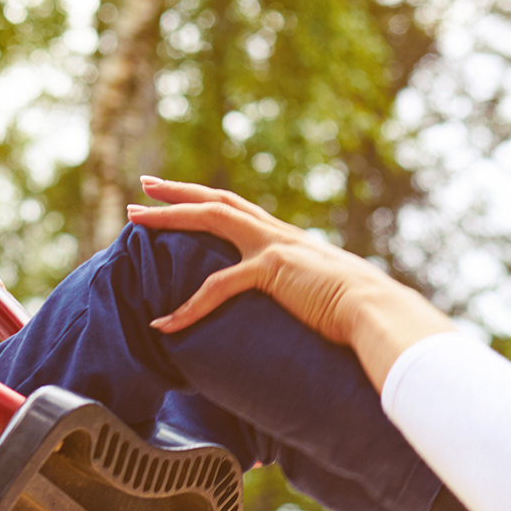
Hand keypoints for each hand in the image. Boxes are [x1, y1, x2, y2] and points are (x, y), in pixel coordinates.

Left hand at [126, 177, 385, 344]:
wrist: (376, 311)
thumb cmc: (356, 312)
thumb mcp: (322, 295)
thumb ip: (303, 293)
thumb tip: (299, 308)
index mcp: (285, 239)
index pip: (237, 209)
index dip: (205, 200)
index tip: (177, 195)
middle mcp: (276, 234)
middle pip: (217, 200)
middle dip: (177, 192)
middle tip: (143, 186)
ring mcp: (273, 247)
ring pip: (210, 218)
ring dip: (168, 216)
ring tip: (133, 217)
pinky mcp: (272, 270)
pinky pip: (217, 286)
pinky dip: (187, 308)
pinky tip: (164, 324)